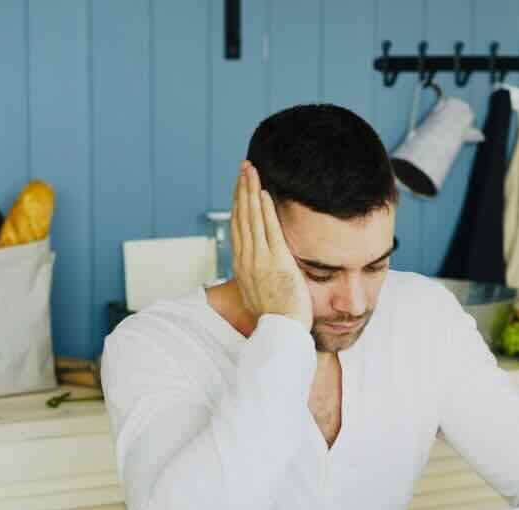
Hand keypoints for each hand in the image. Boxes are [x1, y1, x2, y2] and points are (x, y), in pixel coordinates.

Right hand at [231, 160, 311, 329]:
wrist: (281, 332)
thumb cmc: (276, 318)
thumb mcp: (262, 294)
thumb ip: (262, 277)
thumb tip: (264, 272)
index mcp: (242, 266)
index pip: (238, 228)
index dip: (238, 204)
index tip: (240, 187)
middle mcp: (246, 260)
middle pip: (241, 217)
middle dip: (242, 190)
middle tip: (244, 167)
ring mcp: (259, 260)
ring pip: (252, 218)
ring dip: (251, 192)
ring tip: (251, 170)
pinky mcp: (275, 262)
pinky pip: (269, 230)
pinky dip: (266, 210)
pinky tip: (265, 193)